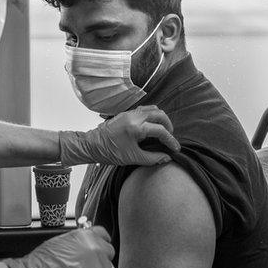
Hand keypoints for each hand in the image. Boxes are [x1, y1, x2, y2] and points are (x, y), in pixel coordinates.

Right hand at [3, 227, 114, 267]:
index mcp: (86, 236)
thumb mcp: (61, 241)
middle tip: (89, 264)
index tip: (99, 247)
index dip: (101, 241)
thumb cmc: (43, 260)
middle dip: (101, 257)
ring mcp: (98, 266)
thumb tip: (85, 243)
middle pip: (109, 252)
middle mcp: (95, 249)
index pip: (104, 235)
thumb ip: (79, 240)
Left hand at [59, 105, 180, 166]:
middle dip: (168, 126)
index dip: (170, 141)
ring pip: (152, 109)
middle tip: (169, 137)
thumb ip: (152, 158)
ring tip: (162, 131)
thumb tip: (166, 158)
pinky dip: (152, 116)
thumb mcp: (133, 158)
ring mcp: (130, 113)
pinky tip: (151, 127)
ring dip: (160, 119)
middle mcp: (135, 117)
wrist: (92, 145)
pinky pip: (144, 110)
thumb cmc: (110, 152)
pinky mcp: (125, 113)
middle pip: (160, 115)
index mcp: (137, 128)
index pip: (161, 131)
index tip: (175, 149)